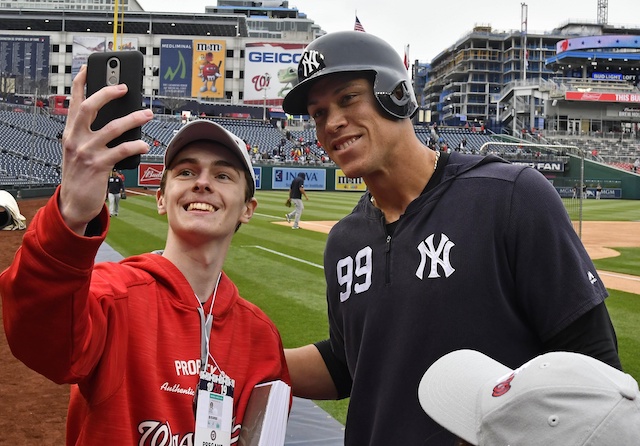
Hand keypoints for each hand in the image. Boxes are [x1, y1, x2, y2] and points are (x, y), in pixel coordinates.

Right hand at [59, 65, 152, 233]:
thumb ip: (93, 133)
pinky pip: (121, 151)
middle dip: (108, 93)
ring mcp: (86, 152)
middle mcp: (75, 138)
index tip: (90, 66)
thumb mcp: (81, 150)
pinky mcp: (98, 166)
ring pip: (112, 128)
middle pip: (90, 107)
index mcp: (70, 131)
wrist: (74, 202)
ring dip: (133, 119)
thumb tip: (121, 117)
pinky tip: (145, 144)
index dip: (81, 82)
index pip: (73, 100)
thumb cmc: (83, 173)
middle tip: (125, 87)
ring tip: (147, 114)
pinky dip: (135, 145)